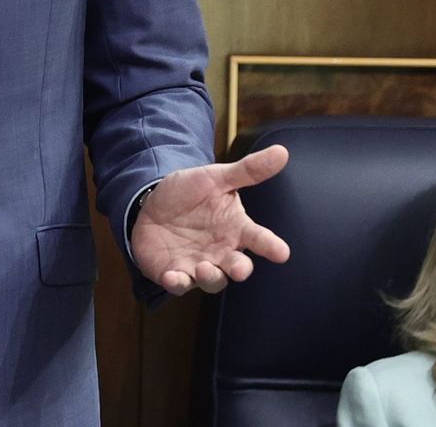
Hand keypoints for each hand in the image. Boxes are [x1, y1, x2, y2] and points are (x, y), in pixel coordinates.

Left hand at [130, 145, 289, 294]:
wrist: (153, 203)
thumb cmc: (191, 194)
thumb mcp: (216, 178)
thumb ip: (247, 170)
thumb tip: (282, 151)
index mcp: (235, 228)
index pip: (258, 238)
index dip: (270, 246)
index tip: (282, 252)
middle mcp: (221, 251)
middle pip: (237, 267)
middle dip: (240, 270)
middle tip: (240, 270)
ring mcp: (199, 264)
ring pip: (212, 280)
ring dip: (210, 277)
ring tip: (203, 267)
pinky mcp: (175, 273)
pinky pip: (179, 283)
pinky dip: (177, 282)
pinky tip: (173, 276)